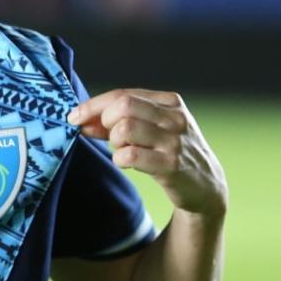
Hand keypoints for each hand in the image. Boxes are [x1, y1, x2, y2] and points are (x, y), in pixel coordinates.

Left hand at [67, 89, 226, 217]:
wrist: (206, 187)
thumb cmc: (169, 152)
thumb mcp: (150, 130)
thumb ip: (118, 122)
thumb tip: (81, 121)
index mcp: (169, 102)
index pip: (122, 94)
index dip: (93, 105)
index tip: (74, 117)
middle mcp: (174, 118)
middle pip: (123, 106)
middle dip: (104, 121)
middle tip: (107, 136)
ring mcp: (175, 141)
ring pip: (125, 128)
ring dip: (114, 141)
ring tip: (122, 150)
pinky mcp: (172, 165)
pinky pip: (130, 155)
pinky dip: (119, 158)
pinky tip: (127, 162)